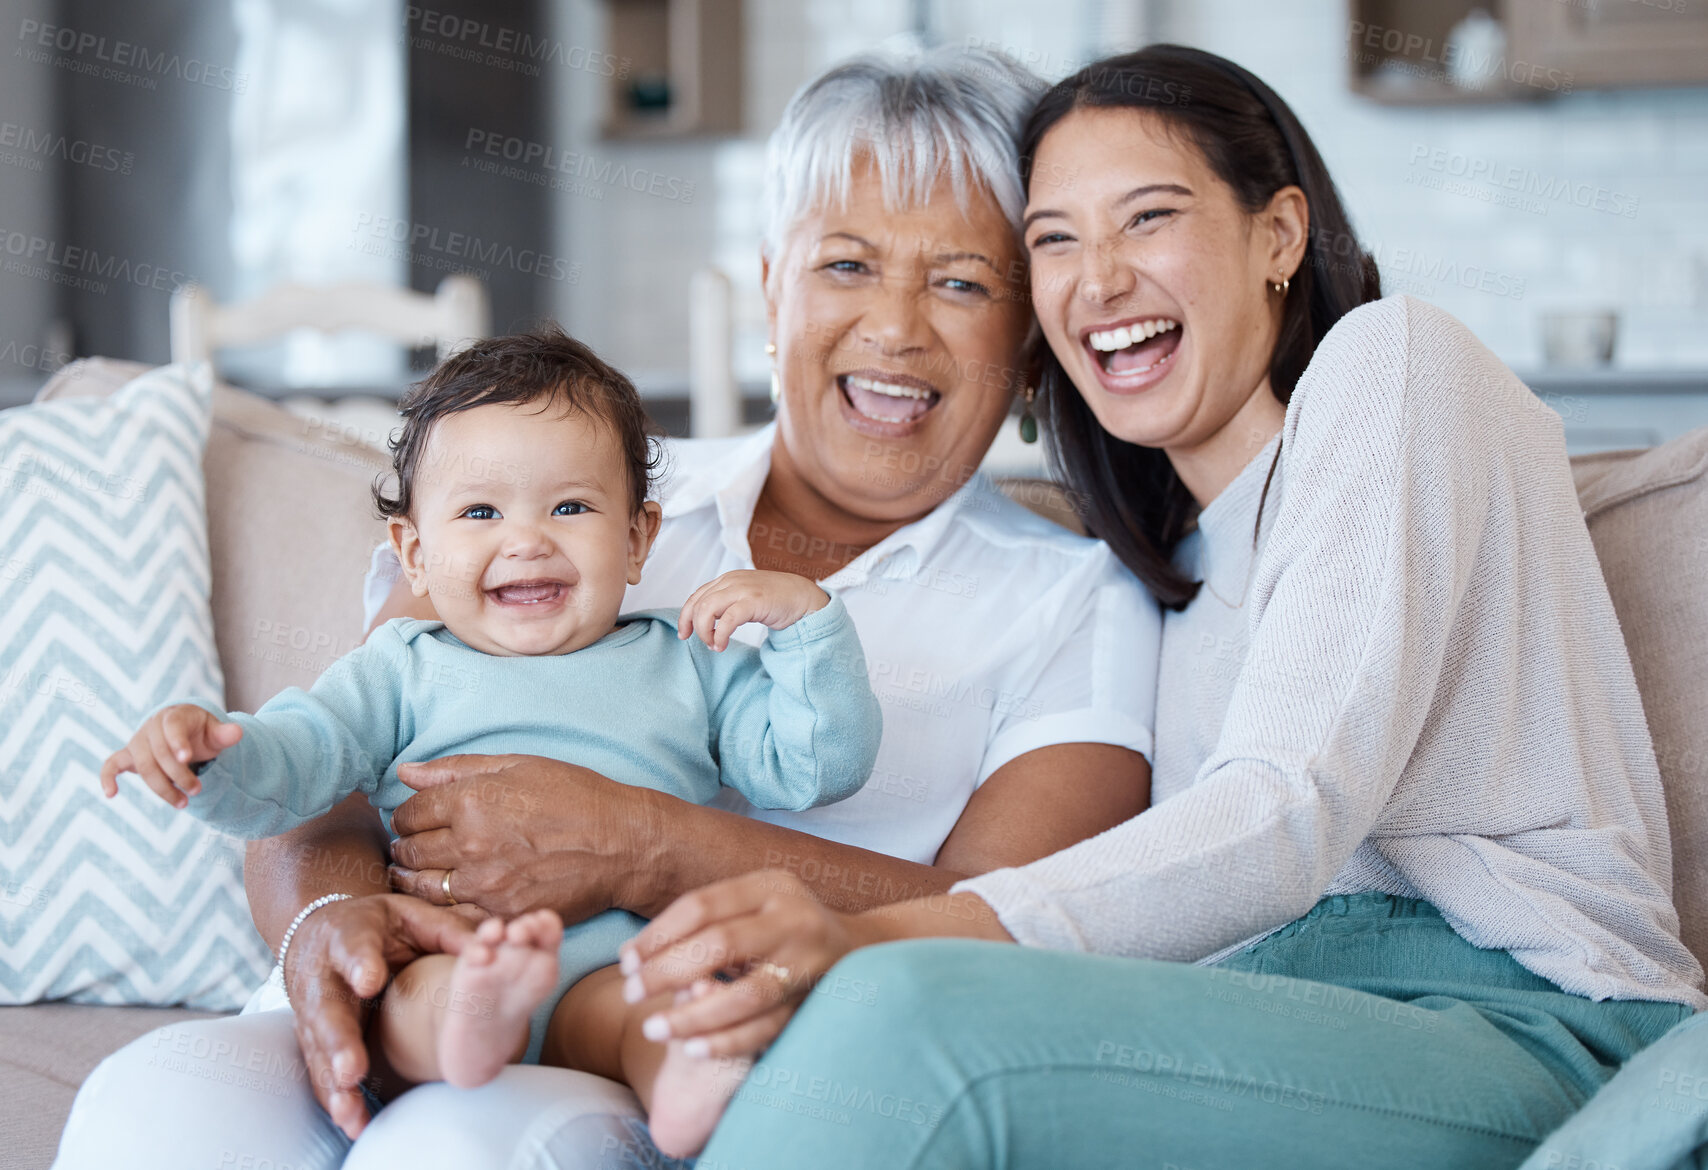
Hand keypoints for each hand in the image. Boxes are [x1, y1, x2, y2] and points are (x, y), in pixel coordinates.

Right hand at [99, 703, 242, 808]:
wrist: (182, 730)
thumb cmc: (200, 731)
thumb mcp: (215, 731)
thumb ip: (224, 734)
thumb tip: (238, 732)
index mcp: (173, 716)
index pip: (172, 727)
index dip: (178, 742)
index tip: (187, 758)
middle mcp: (151, 727)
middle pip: (159, 754)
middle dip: (178, 775)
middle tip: (198, 790)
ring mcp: (137, 741)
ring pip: (144, 767)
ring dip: (161, 787)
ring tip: (183, 803)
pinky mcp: (127, 756)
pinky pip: (111, 765)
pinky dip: (107, 778)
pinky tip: (111, 794)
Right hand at [282, 892, 478, 1138]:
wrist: (317, 932)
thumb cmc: (376, 925)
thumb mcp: (409, 915)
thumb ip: (446, 931)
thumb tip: (488, 950)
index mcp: (349, 937)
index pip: (354, 949)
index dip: (361, 965)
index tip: (370, 981)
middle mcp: (324, 977)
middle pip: (327, 1010)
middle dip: (339, 1041)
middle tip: (352, 1069)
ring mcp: (313, 1013)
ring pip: (319, 1051)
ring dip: (334, 1083)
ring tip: (349, 1109)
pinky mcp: (314, 1039)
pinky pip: (320, 1071)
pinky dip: (333, 1098)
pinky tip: (350, 1122)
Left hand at [387, 754, 669, 919]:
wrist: (622, 844)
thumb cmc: (576, 797)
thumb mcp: (519, 766)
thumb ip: (456, 769)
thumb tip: (405, 772)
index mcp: (471, 800)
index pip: (409, 813)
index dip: (406, 816)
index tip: (413, 819)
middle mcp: (470, 843)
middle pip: (410, 850)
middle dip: (406, 846)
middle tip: (412, 847)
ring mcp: (484, 884)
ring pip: (423, 887)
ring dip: (414, 879)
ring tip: (419, 873)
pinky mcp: (501, 914)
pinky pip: (452, 914)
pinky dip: (444, 906)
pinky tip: (450, 896)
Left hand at [615, 870, 876, 1059]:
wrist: (858, 949)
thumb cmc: (782, 925)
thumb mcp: (755, 902)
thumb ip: (706, 919)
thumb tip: (633, 955)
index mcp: (771, 885)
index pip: (702, 905)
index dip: (657, 934)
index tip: (626, 961)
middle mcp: (794, 919)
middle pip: (720, 944)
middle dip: (667, 971)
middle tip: (631, 994)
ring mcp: (809, 962)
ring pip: (746, 993)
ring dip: (694, 1015)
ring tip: (654, 1029)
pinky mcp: (815, 1002)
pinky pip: (768, 1027)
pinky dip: (729, 1040)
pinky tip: (693, 1049)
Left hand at [678, 570, 828, 651]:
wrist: (802, 597)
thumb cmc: (775, 600)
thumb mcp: (745, 597)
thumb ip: (727, 603)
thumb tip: (706, 621)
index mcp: (726, 580)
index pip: (696, 597)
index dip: (685, 617)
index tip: (685, 635)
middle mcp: (731, 581)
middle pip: (698, 604)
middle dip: (695, 627)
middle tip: (705, 643)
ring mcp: (742, 589)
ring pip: (707, 609)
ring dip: (705, 632)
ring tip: (715, 645)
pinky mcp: (754, 601)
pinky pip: (727, 620)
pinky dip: (720, 635)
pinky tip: (722, 645)